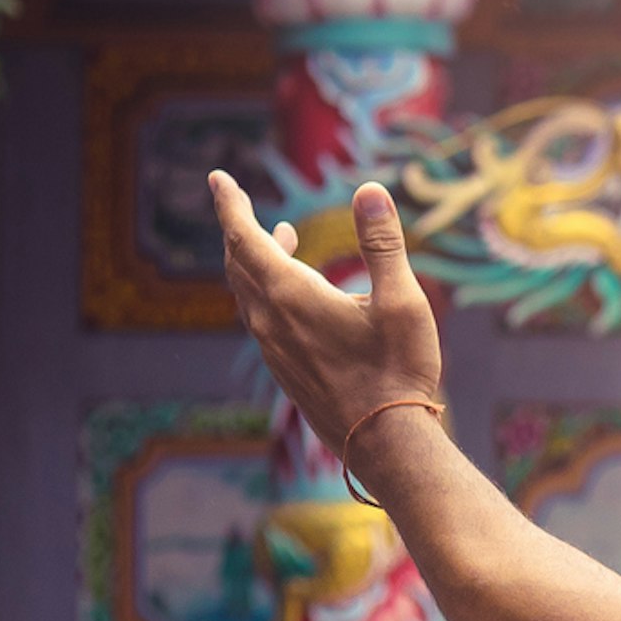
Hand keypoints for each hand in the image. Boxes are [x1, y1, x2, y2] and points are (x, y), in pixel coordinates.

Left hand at [209, 173, 447, 451]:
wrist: (385, 441)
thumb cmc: (398, 371)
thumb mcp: (402, 302)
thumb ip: (382, 244)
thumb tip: (370, 191)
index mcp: (292, 295)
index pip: (245, 238)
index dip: (229, 205)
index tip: (218, 179)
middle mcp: (271, 320)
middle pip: (239, 263)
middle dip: (241, 229)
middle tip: (246, 205)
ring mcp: (273, 348)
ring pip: (247, 292)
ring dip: (255, 260)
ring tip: (284, 241)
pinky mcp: (284, 369)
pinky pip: (260, 317)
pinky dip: (265, 290)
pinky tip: (295, 296)